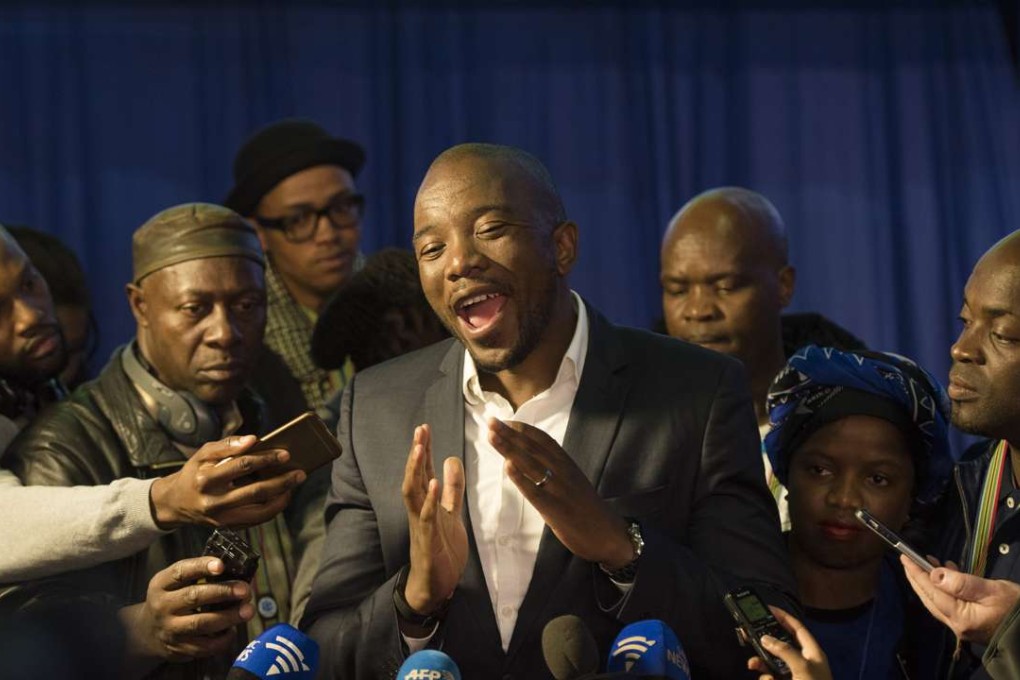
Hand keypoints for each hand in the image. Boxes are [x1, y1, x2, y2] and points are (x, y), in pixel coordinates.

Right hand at [121, 557, 253, 664]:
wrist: (148, 631)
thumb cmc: (172, 599)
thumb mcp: (174, 583)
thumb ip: (198, 576)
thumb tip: (236, 572)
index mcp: (161, 584)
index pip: (181, 571)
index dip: (201, 566)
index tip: (221, 565)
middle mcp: (163, 606)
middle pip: (194, 597)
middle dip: (223, 592)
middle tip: (245, 590)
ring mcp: (170, 629)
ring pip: (201, 623)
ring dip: (228, 617)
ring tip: (247, 610)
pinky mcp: (178, 648)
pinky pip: (204, 646)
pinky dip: (222, 639)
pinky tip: (233, 630)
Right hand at [149, 435, 305, 527]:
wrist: (175, 502)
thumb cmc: (195, 472)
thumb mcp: (203, 453)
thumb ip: (227, 445)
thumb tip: (253, 440)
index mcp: (206, 478)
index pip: (242, 465)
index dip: (266, 459)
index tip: (285, 453)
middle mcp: (213, 501)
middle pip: (255, 491)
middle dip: (281, 481)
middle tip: (300, 473)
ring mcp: (220, 518)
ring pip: (259, 511)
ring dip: (282, 498)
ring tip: (294, 484)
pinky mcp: (226, 527)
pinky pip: (256, 520)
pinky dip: (273, 509)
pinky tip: (283, 496)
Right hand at [402, 424, 467, 616]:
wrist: (436, 586)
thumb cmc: (441, 550)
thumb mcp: (452, 514)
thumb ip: (452, 490)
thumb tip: (451, 460)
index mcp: (426, 504)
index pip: (423, 472)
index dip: (423, 450)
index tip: (424, 428)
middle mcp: (419, 511)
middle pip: (414, 476)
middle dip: (417, 453)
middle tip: (420, 430)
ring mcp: (420, 525)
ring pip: (412, 493)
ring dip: (415, 470)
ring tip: (420, 449)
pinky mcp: (426, 541)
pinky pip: (426, 518)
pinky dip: (430, 500)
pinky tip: (434, 484)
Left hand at [487, 419, 632, 567]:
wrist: (608, 533)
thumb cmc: (588, 508)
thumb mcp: (574, 481)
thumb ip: (556, 469)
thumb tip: (531, 458)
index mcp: (568, 463)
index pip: (543, 439)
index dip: (523, 429)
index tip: (505, 420)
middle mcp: (563, 472)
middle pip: (533, 447)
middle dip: (510, 433)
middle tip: (490, 420)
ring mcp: (559, 489)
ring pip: (530, 464)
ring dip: (509, 448)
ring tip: (491, 436)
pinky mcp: (555, 509)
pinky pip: (534, 491)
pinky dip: (520, 477)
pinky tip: (507, 466)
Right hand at [747, 606, 832, 679]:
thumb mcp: (802, 668)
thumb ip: (784, 651)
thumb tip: (766, 638)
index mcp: (812, 653)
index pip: (797, 628)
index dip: (783, 617)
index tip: (768, 608)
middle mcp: (802, 661)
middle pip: (781, 644)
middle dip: (765, 641)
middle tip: (749, 634)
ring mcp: (793, 676)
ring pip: (772, 662)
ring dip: (761, 662)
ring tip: (753, 664)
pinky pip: (771, 678)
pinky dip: (766, 679)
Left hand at [901, 554, 1019, 643]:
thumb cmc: (1016, 608)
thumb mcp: (992, 591)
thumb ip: (962, 583)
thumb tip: (934, 574)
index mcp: (961, 618)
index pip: (931, 592)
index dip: (916, 573)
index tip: (904, 557)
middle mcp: (957, 625)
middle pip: (929, 598)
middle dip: (917, 578)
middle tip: (908, 559)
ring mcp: (963, 626)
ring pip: (938, 601)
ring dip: (931, 582)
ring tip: (929, 562)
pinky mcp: (969, 624)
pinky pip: (949, 604)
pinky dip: (944, 589)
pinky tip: (949, 574)